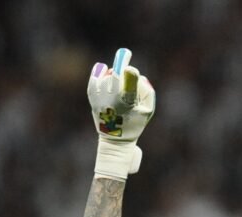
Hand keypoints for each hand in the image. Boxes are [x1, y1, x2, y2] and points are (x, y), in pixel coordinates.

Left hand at [88, 47, 155, 179]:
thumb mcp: (148, 111)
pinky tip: (102, 67)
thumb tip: (139, 77)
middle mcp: (113, 100)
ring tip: (118, 74)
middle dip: (121, 62)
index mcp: (129, 103)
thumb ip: (148, 92)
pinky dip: (97, 73)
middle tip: (126, 52)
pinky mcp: (93, 100)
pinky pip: (93, 82)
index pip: (129, 86)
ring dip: (112, 72)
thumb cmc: (135, 123)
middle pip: (116, 76)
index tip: (130, 68)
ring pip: (106, 78)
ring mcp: (101, 100)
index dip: (130, 74)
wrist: (115, 139)